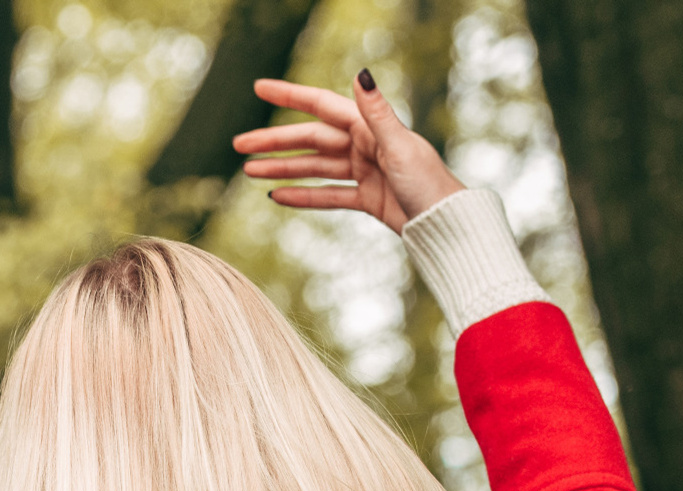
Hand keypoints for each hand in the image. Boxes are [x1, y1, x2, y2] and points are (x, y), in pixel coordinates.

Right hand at [231, 72, 463, 234]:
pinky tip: (278, 195)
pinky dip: (304, 195)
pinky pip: (328, 194)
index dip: (289, 97)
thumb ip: (376, 113)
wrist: (443, 222)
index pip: (320, 106)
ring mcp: (364, 172)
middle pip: (310, 139)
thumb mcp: (399, 146)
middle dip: (274, 142)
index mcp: (370, 127)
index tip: (259, 89)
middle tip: (239, 145)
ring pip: (314, 167)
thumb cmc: (428, 181)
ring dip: (282, 168)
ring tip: (250, 171)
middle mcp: (364, 145)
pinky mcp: (366, 197)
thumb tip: (361, 75)